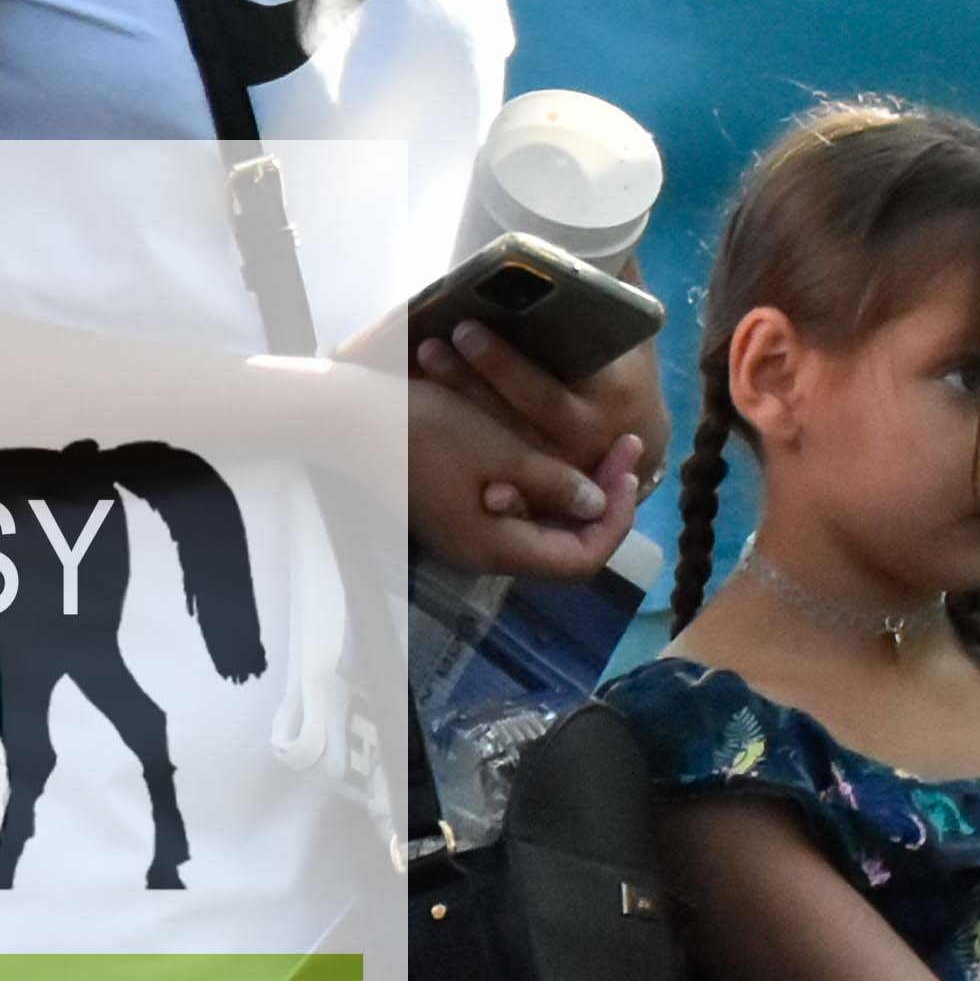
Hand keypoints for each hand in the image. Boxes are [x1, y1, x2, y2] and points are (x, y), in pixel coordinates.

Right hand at [408, 319, 656, 577]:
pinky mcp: (458, 514)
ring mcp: (468, 536)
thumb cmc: (426, 430)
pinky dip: (547, 490)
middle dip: (604, 503)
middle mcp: (483, 553)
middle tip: (624, 450)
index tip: (629, 470)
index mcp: (495, 547)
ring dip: (579, 494)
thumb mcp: (500, 451)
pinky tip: (558, 455)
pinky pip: (518, 514)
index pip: (580, 560)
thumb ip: (553, 484)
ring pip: (544, 531)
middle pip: (565, 549)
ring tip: (603, 450)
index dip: (615, 521)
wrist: (350, 420)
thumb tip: (596, 506)